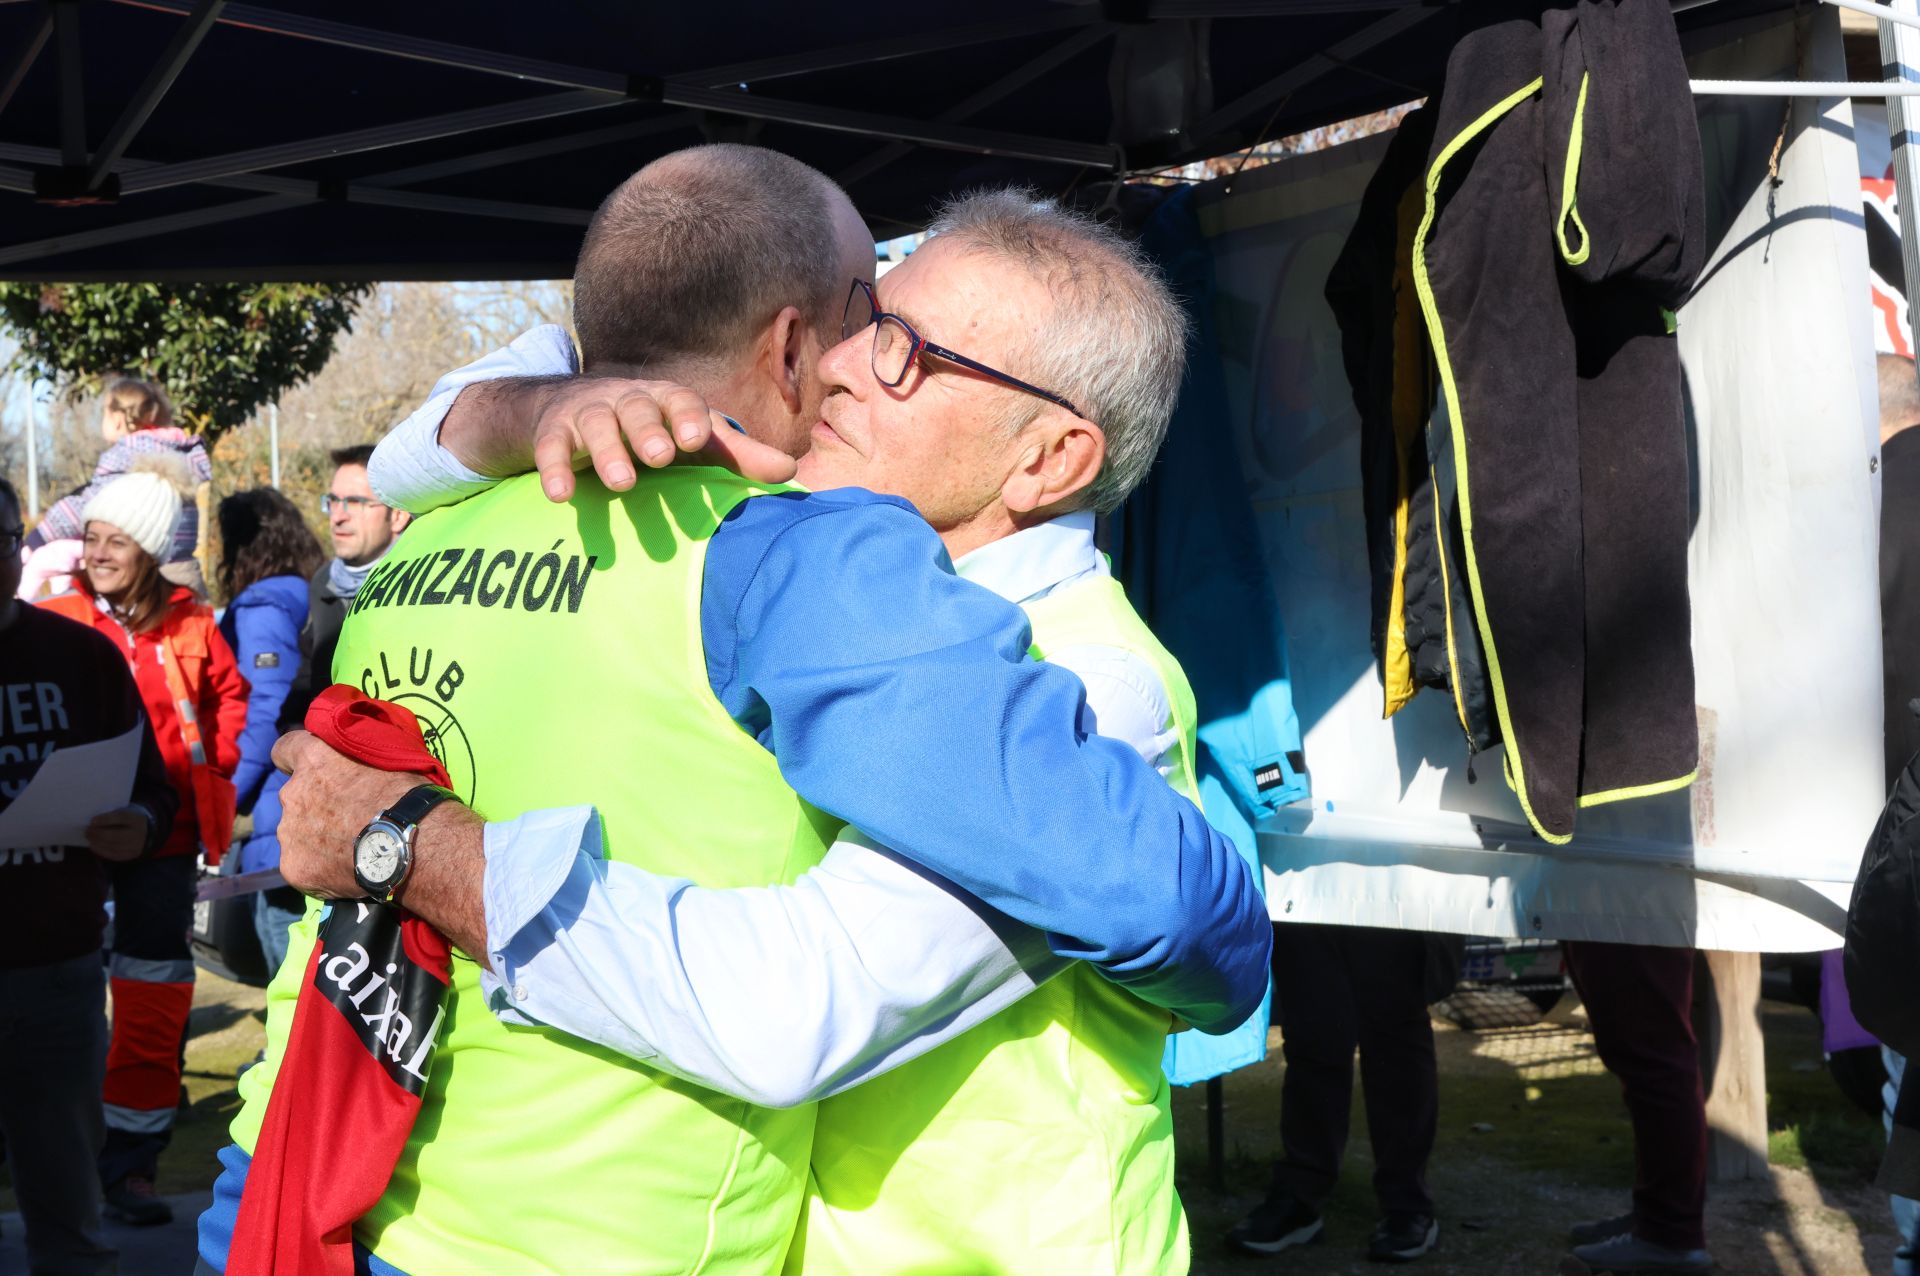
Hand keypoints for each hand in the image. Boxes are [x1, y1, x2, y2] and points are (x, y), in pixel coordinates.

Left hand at [85, 806, 149, 860]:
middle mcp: (139, 833)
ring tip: (89, 838)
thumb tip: (93, 822)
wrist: (146, 831)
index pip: (121, 818)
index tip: (92, 821)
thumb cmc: (129, 820)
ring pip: (113, 846)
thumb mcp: (126, 812)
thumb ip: (112, 815)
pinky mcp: (131, 854)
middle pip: (116, 835)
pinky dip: (101, 850)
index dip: (105, 819)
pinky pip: (114, 854)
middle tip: (87, 831)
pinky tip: (93, 846)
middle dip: (98, 834)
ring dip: (97, 842)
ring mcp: (136, 845)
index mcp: (137, 819)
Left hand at [269, 729, 423, 899]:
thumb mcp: (384, 760)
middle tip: (348, 817)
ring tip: (352, 848)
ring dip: (316, 837)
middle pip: (295, 796)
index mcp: (314, 759)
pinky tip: (347, 870)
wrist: (411, 846)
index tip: (312, 770)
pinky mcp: (293, 867)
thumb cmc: (407, 798)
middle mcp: (292, 793)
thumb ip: (355, 761)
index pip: (284, 749)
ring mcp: (289, 833)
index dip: (296, 760)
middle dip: (315, 804)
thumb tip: (355, 766)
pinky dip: (319, 867)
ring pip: (297, 832)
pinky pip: (302, 865)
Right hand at [530, 378, 796, 501]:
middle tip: (661, 456)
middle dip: (648, 431)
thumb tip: (791, 472)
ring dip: (607, 453)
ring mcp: (589, 413)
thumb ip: (737, 455)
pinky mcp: (553, 431)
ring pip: (596, 426)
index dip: (687, 417)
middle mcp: (628, 400)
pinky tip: (559, 496)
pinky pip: (550, 447)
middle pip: (637, 410)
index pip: (681, 401)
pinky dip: (554, 469)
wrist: (573, 409)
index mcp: (666, 400)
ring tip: (622, 483)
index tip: (695, 439)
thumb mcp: (690, 438)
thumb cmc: (650, 429)